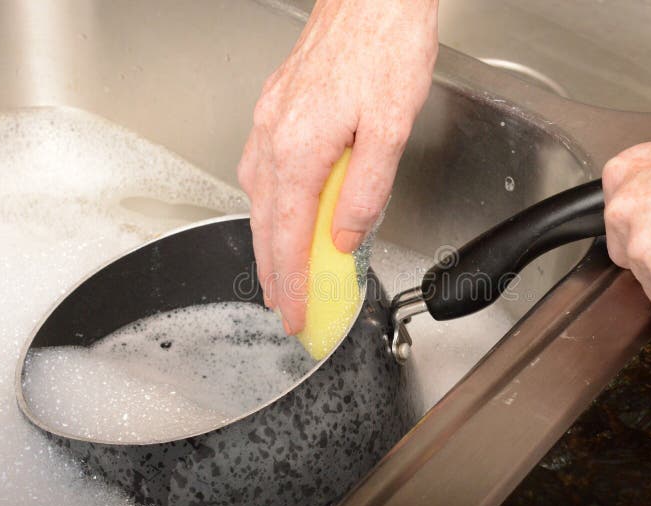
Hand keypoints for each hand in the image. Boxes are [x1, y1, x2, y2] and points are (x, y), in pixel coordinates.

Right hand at [237, 0, 437, 333]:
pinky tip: (282, 209)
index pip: (289, 236)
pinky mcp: (278, 106)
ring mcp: (271, 119)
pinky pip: (263, 168)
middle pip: (265, 222)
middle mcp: (275, 135)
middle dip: (273, 270)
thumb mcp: (390, 128)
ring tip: (281, 269)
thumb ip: (365, 190)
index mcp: (300, 147)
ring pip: (260, 196)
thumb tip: (345, 236)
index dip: (292, 282)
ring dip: (268, 239)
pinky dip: (270, 203)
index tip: (296, 314)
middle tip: (283, 304)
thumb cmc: (386, 45)